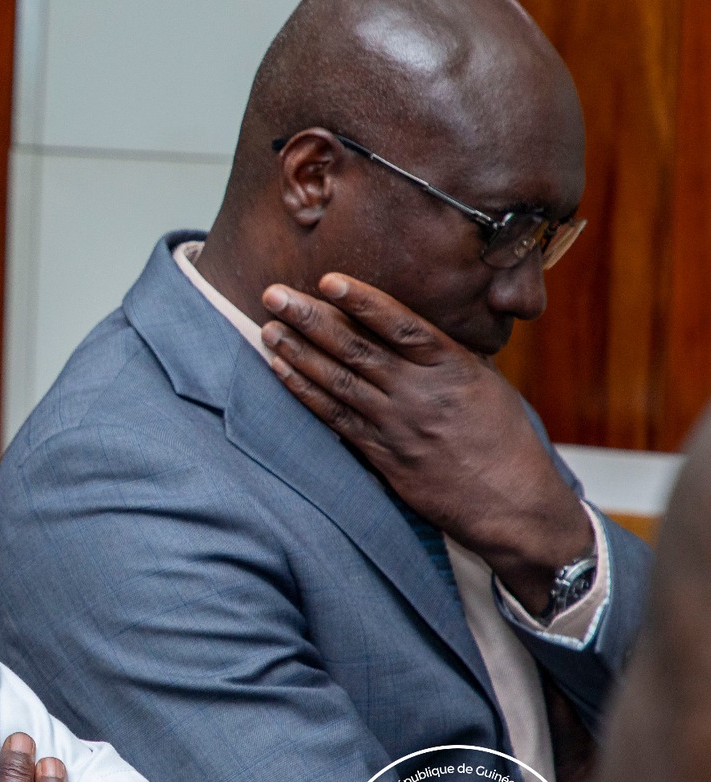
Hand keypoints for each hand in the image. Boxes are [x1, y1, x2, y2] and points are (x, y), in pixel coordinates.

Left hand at [260, 274, 591, 614]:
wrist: (512, 502)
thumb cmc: (502, 437)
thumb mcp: (486, 384)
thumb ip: (446, 355)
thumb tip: (410, 325)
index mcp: (452, 367)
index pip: (401, 325)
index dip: (362, 300)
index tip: (328, 279)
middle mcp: (420, 393)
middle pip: (356, 349)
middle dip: (311, 319)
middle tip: (273, 294)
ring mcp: (397, 425)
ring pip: (338, 381)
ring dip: (298, 353)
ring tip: (268, 328)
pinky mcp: (382, 454)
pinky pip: (335, 418)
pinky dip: (304, 393)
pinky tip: (280, 370)